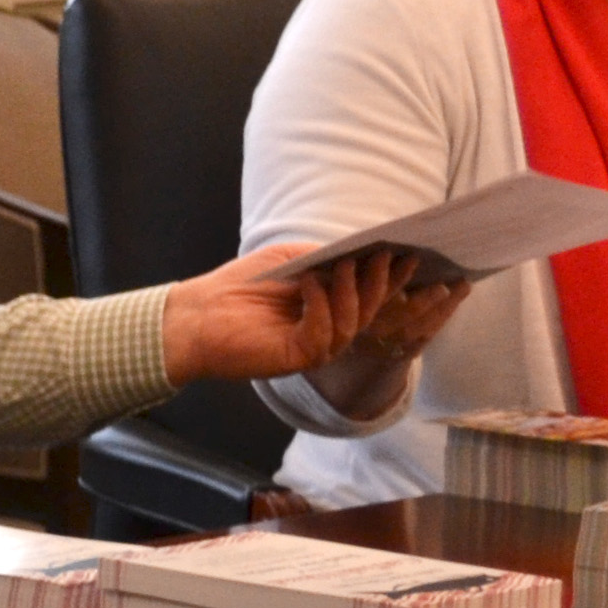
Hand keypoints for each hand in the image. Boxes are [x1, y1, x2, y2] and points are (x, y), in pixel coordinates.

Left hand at [163, 247, 453, 386]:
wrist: (198, 313)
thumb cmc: (242, 285)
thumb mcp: (292, 261)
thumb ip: (328, 258)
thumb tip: (364, 252)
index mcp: (332, 308)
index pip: (372, 294)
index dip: (393, 275)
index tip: (410, 250)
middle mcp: (329, 330)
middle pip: (370, 309)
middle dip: (382, 281)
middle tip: (386, 254)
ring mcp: (315, 345)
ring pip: (352, 322)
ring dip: (349, 290)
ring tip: (343, 263)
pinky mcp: (297, 356)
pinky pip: (323, 332)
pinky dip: (320, 304)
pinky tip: (308, 282)